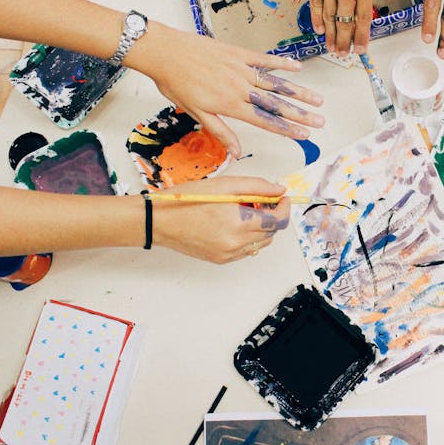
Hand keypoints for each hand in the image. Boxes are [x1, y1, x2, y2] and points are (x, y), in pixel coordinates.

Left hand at [130, 25, 324, 157]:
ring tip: (317, 99)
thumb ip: (220, 131)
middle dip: (301, 114)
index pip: (265, 120)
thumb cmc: (175, 82)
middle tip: (320, 121)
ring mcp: (241, 68)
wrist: (163, 51)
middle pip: (276, 104)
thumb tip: (236, 152)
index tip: (304, 135)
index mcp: (230, 104)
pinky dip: (282, 63)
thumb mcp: (195, 112)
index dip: (287, 129)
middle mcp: (240, 87)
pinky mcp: (238, 53)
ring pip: (276, 83)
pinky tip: (298, 67)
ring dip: (298, 92)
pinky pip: (264, 59)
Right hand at [152, 177, 290, 263]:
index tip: (282, 198)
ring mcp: (229, 254)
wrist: (159, 221)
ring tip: (244, 211)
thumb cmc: (187, 199)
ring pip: (260, 243)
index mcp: (239, 222)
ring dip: (260, 227)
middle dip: (271, 215)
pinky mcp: (221, 259)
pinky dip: (247, 237)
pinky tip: (233, 223)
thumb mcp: (225, 184)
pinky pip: (245, 250)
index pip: (277, 221)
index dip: (284, 208)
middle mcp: (236, 243)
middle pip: (271, 232)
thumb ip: (257, 186)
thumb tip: (279, 189)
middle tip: (259, 200)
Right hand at [302, 0, 374, 55]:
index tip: (361, 50)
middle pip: (345, 23)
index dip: (361, 37)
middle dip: (345, 42)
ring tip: (332, 48)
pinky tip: (320, 31)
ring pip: (330, 18)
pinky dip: (318, 20)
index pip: (363, 19)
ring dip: (331, 36)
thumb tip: (359, 8)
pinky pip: (316, 5)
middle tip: (344, 54)